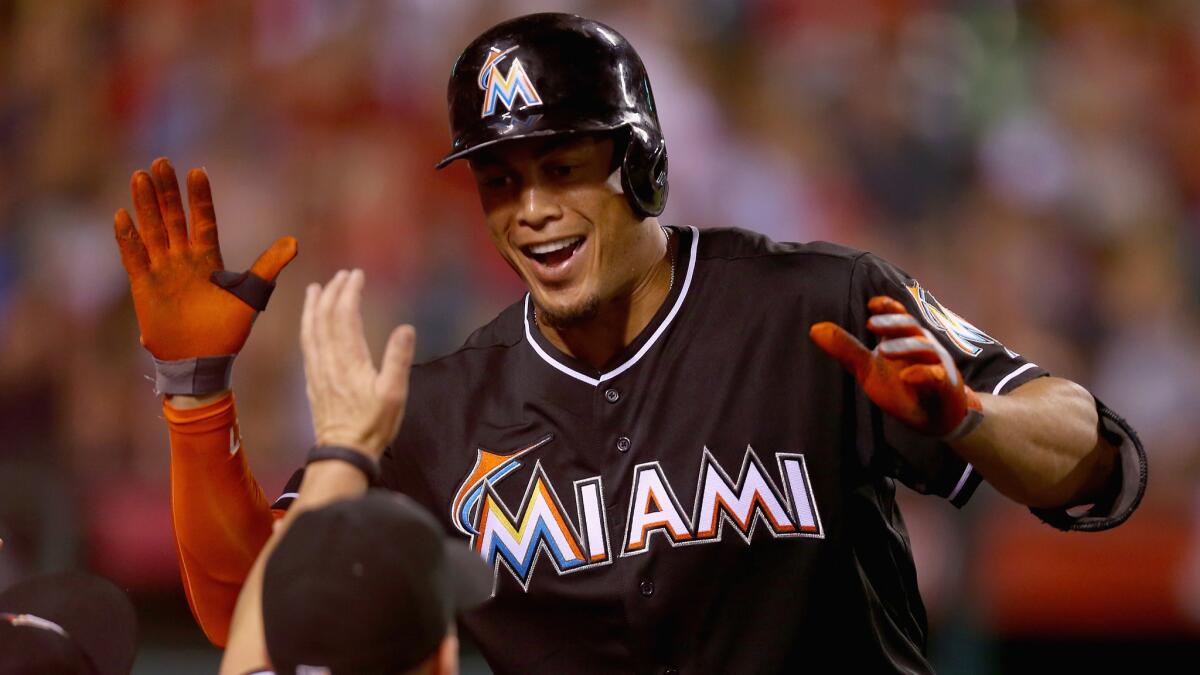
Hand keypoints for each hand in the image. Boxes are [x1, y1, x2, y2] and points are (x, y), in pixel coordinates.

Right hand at [113, 157, 296, 359]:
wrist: (202, 361)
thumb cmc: (228, 331)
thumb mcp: (252, 295)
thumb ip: (269, 266)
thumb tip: (295, 241)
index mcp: (208, 259)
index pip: (202, 220)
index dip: (199, 197)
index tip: (196, 171)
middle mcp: (183, 260)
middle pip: (173, 218)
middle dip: (166, 191)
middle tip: (160, 162)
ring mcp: (162, 271)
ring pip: (152, 231)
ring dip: (145, 205)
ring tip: (140, 176)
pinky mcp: (144, 286)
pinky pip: (134, 257)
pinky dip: (128, 238)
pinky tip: (122, 215)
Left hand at [300, 269, 415, 458]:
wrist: (343, 452)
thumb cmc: (373, 424)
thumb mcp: (394, 394)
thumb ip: (398, 359)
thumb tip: (406, 328)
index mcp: (349, 359)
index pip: (345, 316)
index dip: (349, 293)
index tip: (356, 275)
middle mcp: (329, 360)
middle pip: (325, 318)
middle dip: (332, 293)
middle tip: (341, 275)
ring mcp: (317, 370)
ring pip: (310, 330)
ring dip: (314, 306)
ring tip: (316, 289)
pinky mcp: (312, 381)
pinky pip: (306, 345)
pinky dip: (307, 326)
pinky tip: (310, 323)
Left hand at [810, 296, 982, 439]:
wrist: (935, 418)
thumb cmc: (902, 387)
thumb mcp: (869, 369)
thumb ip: (847, 350)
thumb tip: (814, 328)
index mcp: (904, 338)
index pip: (898, 315)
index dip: (888, 306)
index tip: (871, 303)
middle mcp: (923, 345)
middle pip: (910, 327)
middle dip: (892, 324)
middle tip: (871, 324)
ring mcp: (936, 364)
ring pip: (924, 348)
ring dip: (904, 347)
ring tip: (882, 351)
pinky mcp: (945, 386)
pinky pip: (937, 376)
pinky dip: (924, 375)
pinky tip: (908, 377)